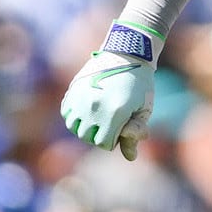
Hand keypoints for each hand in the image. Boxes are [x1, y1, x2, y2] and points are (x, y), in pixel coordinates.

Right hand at [61, 21, 162, 160]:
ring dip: (85, 126)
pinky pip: (67, 114)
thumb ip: (135, 132)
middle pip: (88, 137)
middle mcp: (95, 107)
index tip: (120, 129)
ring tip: (98, 116)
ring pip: (75, 127)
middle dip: (99, 134)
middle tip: (110, 122)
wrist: (126, 54)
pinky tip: (87, 108)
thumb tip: (130, 157)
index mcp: (116, 113)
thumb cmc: (140, 84)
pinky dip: (75, 115)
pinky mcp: (72, 91)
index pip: (104, 144)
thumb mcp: (144, 108)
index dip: (114, 140)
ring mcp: (81, 99)